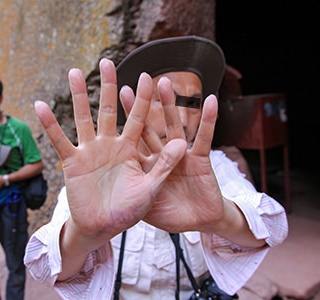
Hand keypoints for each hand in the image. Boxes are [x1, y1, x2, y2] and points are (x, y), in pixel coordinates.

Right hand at [35, 59, 186, 250]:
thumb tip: (184, 142)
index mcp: (130, 148)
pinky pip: (59, 140)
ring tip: (74, 72)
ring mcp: (89, 151)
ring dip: (78, 96)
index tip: (147, 76)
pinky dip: (50, 124)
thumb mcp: (150, 188)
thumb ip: (164, 165)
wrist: (103, 227)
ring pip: (83, 118)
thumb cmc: (128, 210)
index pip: (138, 117)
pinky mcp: (72, 162)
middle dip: (108, 86)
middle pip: (108, 109)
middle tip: (107, 62)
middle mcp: (110, 144)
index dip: (142, 98)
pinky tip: (40, 106)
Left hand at [121, 76, 223, 233]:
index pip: (132, 137)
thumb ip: (133, 189)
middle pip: (149, 125)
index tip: (117, 95)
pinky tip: (210, 101)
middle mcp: (160, 155)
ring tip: (165, 83)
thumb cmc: (169, 214)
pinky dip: (208, 120)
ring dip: (171, 105)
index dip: (125, 117)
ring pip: (174, 125)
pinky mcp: (200, 159)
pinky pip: (204, 138)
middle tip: (134, 82)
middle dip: (143, 103)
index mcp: (145, 165)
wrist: (196, 223)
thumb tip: (109, 180)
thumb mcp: (146, 203)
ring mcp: (180, 155)